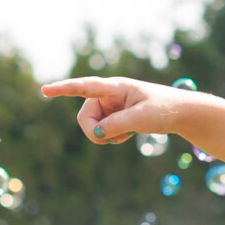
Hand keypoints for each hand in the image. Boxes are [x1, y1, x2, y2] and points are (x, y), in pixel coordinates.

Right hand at [40, 76, 196, 143]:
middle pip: (84, 117)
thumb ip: (117, 125)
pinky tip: (128, 134)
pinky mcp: (113, 116)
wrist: (179, 113)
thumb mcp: (141, 118)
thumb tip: (95, 132)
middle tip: (114, 138)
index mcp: (115, 87)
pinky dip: (112, 137)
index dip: (64, 89)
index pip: (85, 87)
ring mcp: (110, 106)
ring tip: (128, 132)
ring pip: (92, 126)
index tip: (45, 90)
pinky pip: (101, 131)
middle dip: (95, 131)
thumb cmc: (163, 109)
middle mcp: (108, 95)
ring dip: (106, 135)